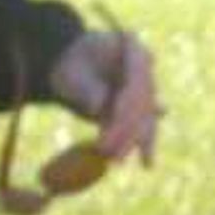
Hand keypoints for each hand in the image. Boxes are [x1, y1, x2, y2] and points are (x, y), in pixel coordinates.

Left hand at [47, 26, 161, 162]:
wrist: (67, 64)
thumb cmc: (67, 64)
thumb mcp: (72, 73)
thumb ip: (88, 88)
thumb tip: (99, 108)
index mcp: (132, 51)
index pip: (135, 82)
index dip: (127, 105)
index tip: (115, 122)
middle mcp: (145, 69)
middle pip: (144, 102)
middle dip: (131, 129)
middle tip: (117, 152)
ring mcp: (145, 88)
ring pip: (148, 116)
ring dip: (140, 141)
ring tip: (137, 163)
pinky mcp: (139, 106)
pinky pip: (144, 126)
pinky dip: (142, 143)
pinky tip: (148, 161)